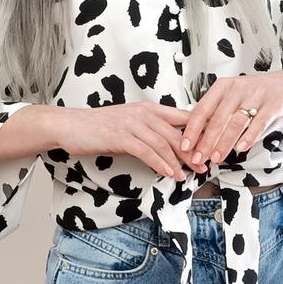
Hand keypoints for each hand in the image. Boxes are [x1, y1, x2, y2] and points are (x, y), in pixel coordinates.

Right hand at [55, 100, 209, 180]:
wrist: (72, 126)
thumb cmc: (101, 128)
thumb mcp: (131, 125)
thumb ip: (151, 132)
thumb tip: (172, 147)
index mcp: (149, 108)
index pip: (182, 117)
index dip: (199, 133)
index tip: (210, 147)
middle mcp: (144, 113)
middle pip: (177, 132)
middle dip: (193, 151)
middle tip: (204, 166)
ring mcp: (132, 123)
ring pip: (164, 143)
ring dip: (179, 161)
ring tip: (189, 174)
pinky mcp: (121, 136)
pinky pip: (147, 152)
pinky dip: (161, 164)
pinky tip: (169, 173)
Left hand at [180, 69, 282, 164]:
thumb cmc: (255, 94)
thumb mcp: (233, 97)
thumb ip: (217, 113)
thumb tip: (196, 137)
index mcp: (222, 87)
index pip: (202, 109)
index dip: (192, 129)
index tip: (185, 146)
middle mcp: (237, 89)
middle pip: (217, 119)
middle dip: (206, 141)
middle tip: (198, 158)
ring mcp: (256, 96)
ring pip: (236, 123)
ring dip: (224, 143)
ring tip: (217, 158)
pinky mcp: (273, 104)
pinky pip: (258, 123)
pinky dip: (248, 137)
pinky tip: (240, 149)